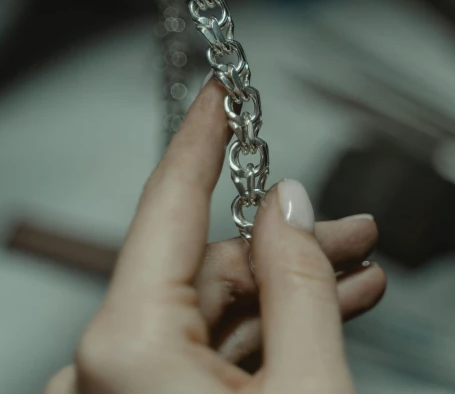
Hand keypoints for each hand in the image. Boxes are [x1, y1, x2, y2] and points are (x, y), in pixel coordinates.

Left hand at [45, 80, 384, 392]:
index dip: (202, 136)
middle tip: (349, 228)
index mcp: (125, 347)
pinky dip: (259, 333)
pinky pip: (202, 350)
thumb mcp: (307, 392)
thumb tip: (289, 208)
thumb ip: (298, 288)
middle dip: (283, 245)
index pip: (168, 202)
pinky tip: (316, 318)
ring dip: (282, 293)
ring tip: (353, 276)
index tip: (218, 91)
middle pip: (203, 265)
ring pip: (208, 310)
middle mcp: (101, 369)